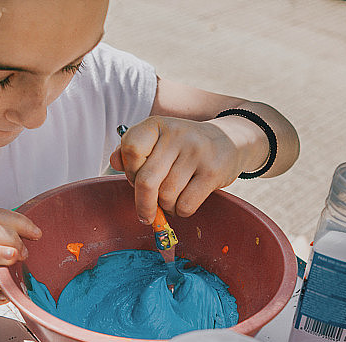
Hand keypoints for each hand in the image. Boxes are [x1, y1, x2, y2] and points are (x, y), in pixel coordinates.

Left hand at [110, 116, 244, 223]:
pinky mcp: (212, 172)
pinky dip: (180, 211)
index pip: (130, 149)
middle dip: (143, 204)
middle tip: (145, 213)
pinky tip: (183, 204)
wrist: (230, 140)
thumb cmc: (183, 146)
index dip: (129, 171)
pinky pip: (185, 205)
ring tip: (170, 201)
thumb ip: (133, 151)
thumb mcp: (158, 141)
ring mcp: (196, 152)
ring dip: (165, 207)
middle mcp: (177, 135)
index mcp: (157, 125)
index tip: (135, 180)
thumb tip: (114, 162)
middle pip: (146, 181)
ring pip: (166, 196)